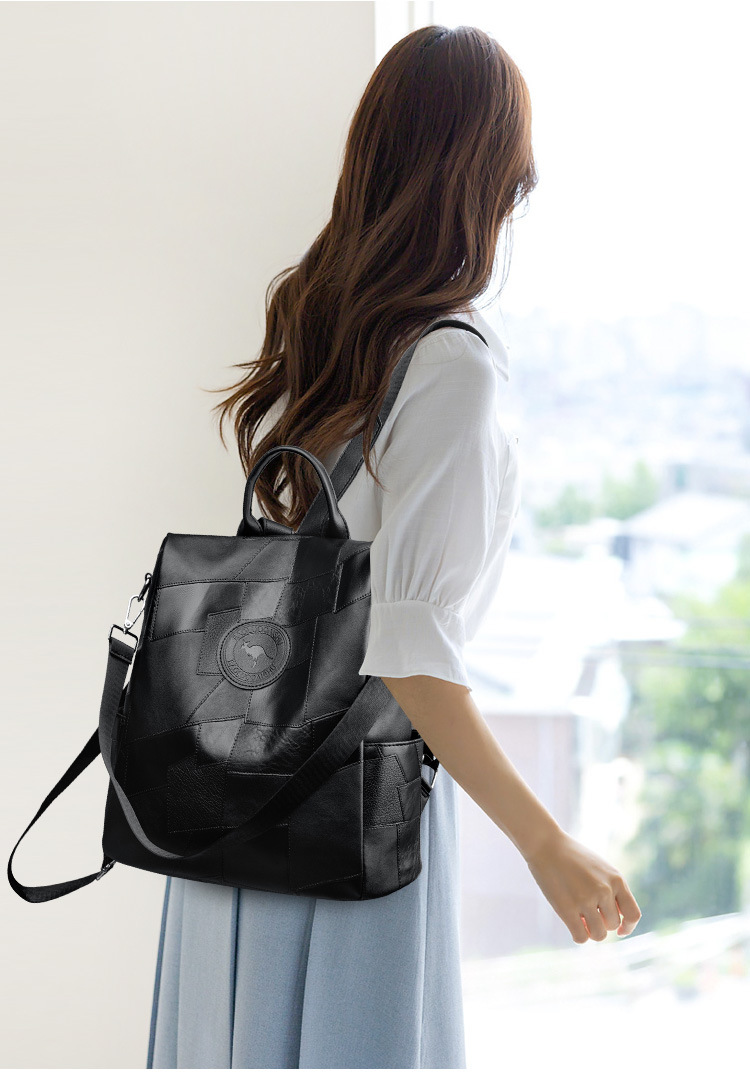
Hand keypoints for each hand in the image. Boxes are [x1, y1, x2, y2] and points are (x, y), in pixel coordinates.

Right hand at [524, 829, 640, 943]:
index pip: (633, 914)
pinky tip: (572, 925)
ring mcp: (586, 899)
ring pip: (599, 934)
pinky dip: (579, 936)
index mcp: (616, 879)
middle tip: (587, 912)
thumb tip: (617, 923)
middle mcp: (604, 890)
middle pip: (612, 925)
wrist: (546, 845)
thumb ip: (613, 890)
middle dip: (601, 922)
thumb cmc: (573, 857)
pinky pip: (581, 937)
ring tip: (580, 919)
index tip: (619, 930)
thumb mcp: (601, 868)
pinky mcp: (567, 908)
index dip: (628, 927)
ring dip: (591, 931)